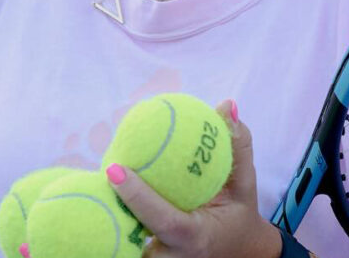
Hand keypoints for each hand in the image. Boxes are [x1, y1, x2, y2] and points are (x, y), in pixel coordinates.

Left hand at [106, 99, 282, 257]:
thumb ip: (238, 146)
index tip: (114, 169)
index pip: (163, 220)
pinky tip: (110, 190)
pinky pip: (126, 240)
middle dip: (113, 207)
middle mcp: (174, 255)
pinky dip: (118, 216)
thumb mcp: (246, 183)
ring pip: (124, 242)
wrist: (240, 252)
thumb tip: (226, 106)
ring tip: (102, 179)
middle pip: (132, 236)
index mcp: (196, 236)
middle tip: (103, 170)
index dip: (137, 197)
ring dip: (112, 213)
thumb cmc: (240, 215)